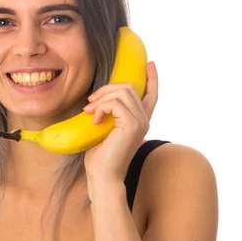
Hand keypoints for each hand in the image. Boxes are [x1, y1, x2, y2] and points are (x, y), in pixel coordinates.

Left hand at [83, 61, 158, 194]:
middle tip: (91, 101)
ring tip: (89, 111)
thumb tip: (97, 99)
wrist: (103, 177)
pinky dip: (100, 107)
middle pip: (130, 87)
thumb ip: (109, 114)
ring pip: (123, 92)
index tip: (150, 63)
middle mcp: (144, 120)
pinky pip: (115, 103)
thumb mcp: (104, 130)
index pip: (152, 95)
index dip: (152, 78)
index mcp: (140, 121)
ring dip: (101, 97)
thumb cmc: (100, 157)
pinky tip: (94, 120)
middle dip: (107, 88)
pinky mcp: (132, 125)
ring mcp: (140, 122)